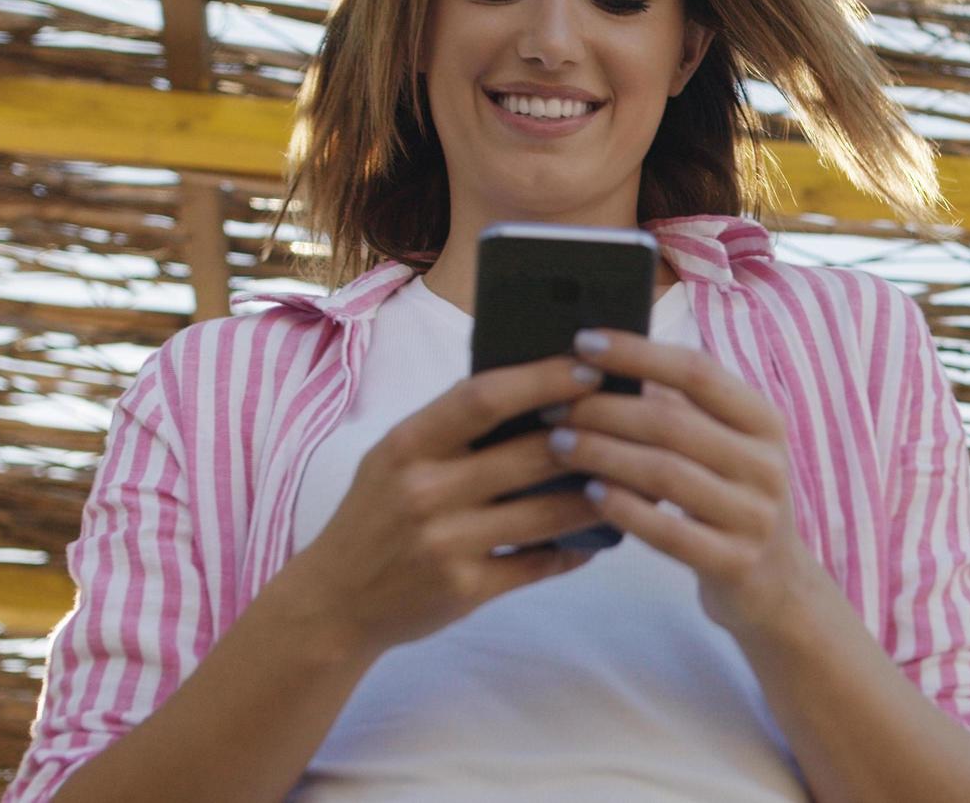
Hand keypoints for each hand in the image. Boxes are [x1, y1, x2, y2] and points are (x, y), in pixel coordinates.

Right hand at [286, 355, 608, 659]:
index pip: (484, 398)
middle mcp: (424, 491)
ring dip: (598, 495)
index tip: (591, 368)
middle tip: (635, 422)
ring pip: (547, 514)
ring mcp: (445, 544)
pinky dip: (575, 549)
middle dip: (591, 436)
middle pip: (530, 454)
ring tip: (634, 477)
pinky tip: (600, 536)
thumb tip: (538, 385)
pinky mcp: (464, 590)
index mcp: (408, 445)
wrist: (334, 601)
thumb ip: (453, 425)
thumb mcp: (396, 457)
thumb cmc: (378, 514)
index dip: (543, 380)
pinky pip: (538, 564)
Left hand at [543, 329, 819, 637]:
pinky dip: (623, 508)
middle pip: (672, 423)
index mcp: (764, 421)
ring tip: (558, 445)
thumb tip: (601, 363)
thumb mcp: (723, 447)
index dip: (637, 352)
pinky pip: (668, 532)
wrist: (775, 584)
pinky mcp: (735, 563)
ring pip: (666, 474)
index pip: (697, 372)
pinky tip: (588, 494)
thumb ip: (678, 408)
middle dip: (604, 410)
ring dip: (603, 455)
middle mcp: (767, 464)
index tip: (583, 342)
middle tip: (553, 406)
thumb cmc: (729, 499)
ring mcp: (755, 516)